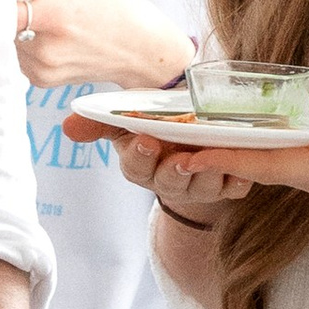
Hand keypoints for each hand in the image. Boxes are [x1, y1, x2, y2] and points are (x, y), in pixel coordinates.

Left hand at [2, 0, 187, 92]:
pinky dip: (24, 39)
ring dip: (17, 21)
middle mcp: (45, 49)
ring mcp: (41, 69)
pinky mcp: (40, 80)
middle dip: (8, 2)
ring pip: (6, 37)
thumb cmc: (122, 9)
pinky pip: (16, 52)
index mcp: (57, 18)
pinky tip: (48, 31)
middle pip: (0, 21)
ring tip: (46, 12)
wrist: (144, 52)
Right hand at [59, 117, 254, 217]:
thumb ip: (99, 120)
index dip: (140, 156)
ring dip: (206, 175)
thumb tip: (67, 127)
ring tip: (210, 159)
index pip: (135, 167)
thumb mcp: (126, 120)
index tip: (145, 140)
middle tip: (179, 158)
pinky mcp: (227, 185)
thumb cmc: (155, 124)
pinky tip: (241, 169)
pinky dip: (237, 180)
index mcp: (142, 165)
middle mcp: (169, 180)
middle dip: (173, 172)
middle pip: (168, 182)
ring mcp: (199, 185)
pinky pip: (234, 188)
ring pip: (202, 187)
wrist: (192, 131)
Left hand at [142, 84, 308, 213]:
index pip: (263, 164)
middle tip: (174, 139)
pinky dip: (272, 154)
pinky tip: (262, 134)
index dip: (220, 159)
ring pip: (278, 169)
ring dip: (242, 153)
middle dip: (218, 154)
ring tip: (202, 131)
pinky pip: (297, 169)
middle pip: (260, 168)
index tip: (181, 155)